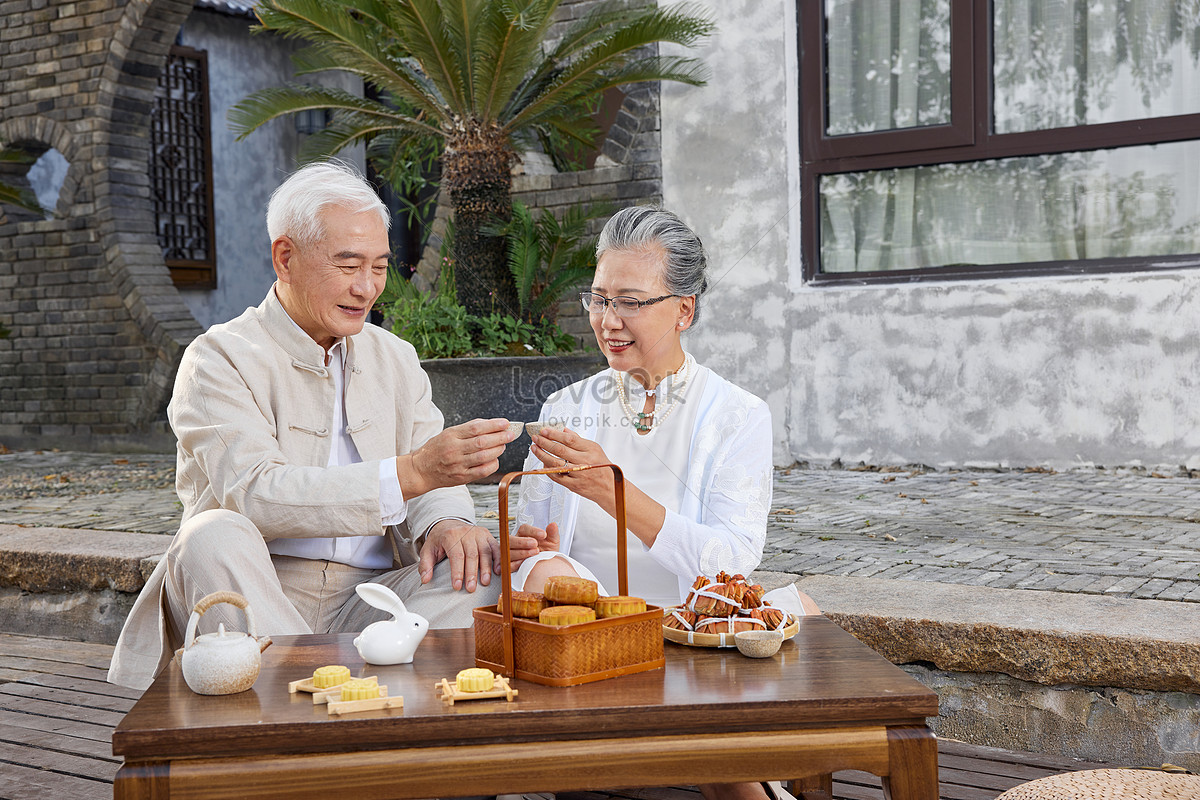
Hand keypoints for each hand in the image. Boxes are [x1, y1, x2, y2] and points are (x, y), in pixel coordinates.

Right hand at [398, 418, 515, 496]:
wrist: (420, 470)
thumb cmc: (436, 450)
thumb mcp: (448, 433)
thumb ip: (467, 429)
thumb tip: (490, 424)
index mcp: (451, 436)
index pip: (476, 428)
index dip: (493, 425)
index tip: (505, 423)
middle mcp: (454, 450)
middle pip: (482, 442)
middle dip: (500, 437)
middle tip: (510, 434)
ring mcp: (458, 464)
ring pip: (484, 456)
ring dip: (498, 450)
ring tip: (503, 445)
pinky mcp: (461, 477)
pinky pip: (482, 471)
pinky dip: (492, 464)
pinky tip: (495, 459)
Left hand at [418, 519, 499, 591]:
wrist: (449, 524)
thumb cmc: (440, 539)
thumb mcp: (428, 550)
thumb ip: (425, 565)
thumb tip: (426, 579)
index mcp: (450, 535)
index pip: (456, 555)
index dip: (457, 572)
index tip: (457, 586)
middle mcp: (466, 532)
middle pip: (471, 555)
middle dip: (472, 573)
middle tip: (471, 588)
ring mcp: (478, 533)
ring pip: (485, 551)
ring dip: (486, 568)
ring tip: (485, 582)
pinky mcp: (487, 535)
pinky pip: (495, 547)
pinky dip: (498, 559)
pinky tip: (497, 571)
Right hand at [507, 522, 559, 572]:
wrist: (547, 566)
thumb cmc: (547, 552)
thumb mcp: (552, 542)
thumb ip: (552, 533)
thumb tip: (553, 525)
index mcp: (524, 534)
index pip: (524, 529)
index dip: (533, 531)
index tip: (543, 534)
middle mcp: (515, 543)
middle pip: (510, 539)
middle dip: (522, 542)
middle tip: (535, 544)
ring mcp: (511, 554)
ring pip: (508, 552)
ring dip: (521, 552)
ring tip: (534, 553)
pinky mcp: (510, 565)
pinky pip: (508, 564)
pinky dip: (514, 564)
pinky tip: (523, 562)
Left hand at [531, 427, 615, 509]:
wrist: (610, 487)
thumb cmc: (603, 468)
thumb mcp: (595, 449)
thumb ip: (579, 440)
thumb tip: (564, 431)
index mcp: (590, 450)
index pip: (569, 439)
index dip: (554, 434)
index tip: (544, 430)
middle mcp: (584, 461)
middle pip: (560, 450)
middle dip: (544, 442)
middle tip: (536, 438)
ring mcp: (578, 474)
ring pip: (555, 463)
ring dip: (542, 454)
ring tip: (535, 448)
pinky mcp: (573, 485)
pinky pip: (556, 476)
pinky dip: (547, 469)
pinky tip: (542, 463)